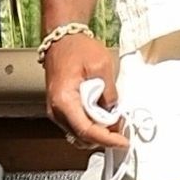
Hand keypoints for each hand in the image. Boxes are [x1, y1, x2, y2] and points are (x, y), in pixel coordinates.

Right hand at [42, 35, 126, 151]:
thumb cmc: (78, 48)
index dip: (107, 140)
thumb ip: (109, 92)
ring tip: (115, 123)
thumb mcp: (101, 66)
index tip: (122, 142)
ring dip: (97, 133)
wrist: (62, 38)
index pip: (86, 131)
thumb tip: (114, 111)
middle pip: (81, 137)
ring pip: (78, 135)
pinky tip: (104, 117)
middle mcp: (56, 110)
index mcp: (64, 100)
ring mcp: (56, 110)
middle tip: (122, 130)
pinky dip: (91, 126)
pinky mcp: (61, 108)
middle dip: (103, 138)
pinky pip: (76, 125)